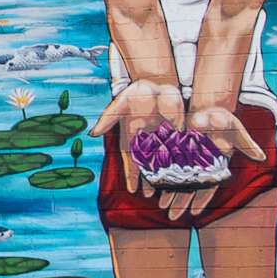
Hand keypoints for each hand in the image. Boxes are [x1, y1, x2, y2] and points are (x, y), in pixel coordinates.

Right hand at [92, 78, 184, 196]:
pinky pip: (179, 150)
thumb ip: (108, 118)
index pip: (131, 160)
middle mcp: (147, 141)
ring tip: (166, 192)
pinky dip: (181, 161)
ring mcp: (162, 138)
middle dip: (148, 180)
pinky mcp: (177, 132)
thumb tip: (93, 133)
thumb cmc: (135, 92)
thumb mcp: (120, 103)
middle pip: (147, 165)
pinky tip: (184, 173)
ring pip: (163, 160)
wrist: (155, 81)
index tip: (132, 189)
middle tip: (149, 196)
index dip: (131, 175)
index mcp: (132, 138)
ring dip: (164, 174)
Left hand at [169, 102, 264, 219]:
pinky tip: (152, 188)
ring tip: (161, 207)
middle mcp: (200, 166)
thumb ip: (246, 144)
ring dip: (169, 194)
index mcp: (215, 166)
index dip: (202, 200)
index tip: (194, 213)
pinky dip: (160, 177)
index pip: (208, 187)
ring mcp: (186, 160)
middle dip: (180, 202)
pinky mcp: (174, 151)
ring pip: (176, 180)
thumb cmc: (223, 120)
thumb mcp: (235, 130)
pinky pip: (165, 167)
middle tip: (172, 217)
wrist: (206, 108)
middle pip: (190, 188)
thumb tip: (262, 157)